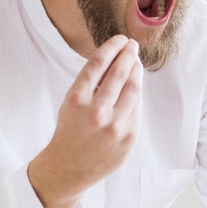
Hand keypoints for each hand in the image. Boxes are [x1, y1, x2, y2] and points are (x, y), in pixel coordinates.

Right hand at [27, 36, 142, 207]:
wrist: (69, 167)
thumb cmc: (70, 130)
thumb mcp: (70, 103)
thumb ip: (90, 82)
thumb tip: (115, 57)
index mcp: (76, 99)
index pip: (98, 63)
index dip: (112, 46)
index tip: (120, 39)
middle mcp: (96, 112)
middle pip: (119, 72)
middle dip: (128, 54)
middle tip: (132, 46)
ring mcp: (115, 126)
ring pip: (133, 88)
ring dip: (137, 70)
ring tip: (136, 62)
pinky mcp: (128, 137)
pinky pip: (136, 107)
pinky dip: (136, 93)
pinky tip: (135, 85)